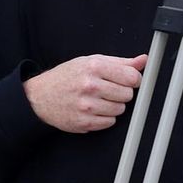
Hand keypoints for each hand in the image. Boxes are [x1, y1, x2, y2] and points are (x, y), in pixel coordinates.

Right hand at [23, 54, 147, 132]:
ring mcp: (86, 105)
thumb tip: (143, 60)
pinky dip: (105, 118)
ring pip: (120, 109)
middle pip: (128, 94)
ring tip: (99, 99)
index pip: (132, 77)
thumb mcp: (91, 61)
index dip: (134, 80)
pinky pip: (109, 122)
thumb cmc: (67, 76)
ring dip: (113, 106)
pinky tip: (93, 110)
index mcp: (94, 67)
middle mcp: (90, 85)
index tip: (128, 81)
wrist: (39, 96)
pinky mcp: (83, 122)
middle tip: (108, 90)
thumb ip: (120, 62)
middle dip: (121, 93)